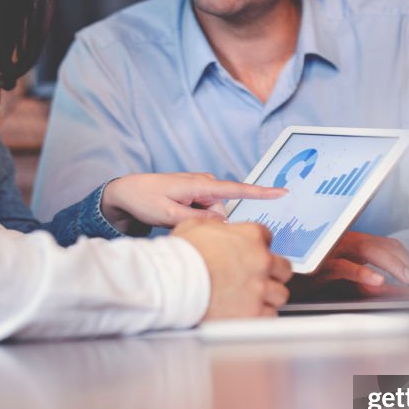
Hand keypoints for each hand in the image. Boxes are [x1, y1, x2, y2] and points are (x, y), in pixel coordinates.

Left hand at [101, 173, 286, 233]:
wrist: (126, 191)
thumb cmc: (145, 200)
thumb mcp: (168, 215)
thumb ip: (197, 221)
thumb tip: (223, 225)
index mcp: (199, 184)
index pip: (236, 189)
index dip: (260, 192)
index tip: (282, 191)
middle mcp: (204, 183)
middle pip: (221, 212)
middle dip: (207, 223)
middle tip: (176, 221)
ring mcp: (200, 187)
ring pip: (213, 214)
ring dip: (198, 221)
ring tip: (172, 217)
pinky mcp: (196, 193)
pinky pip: (205, 212)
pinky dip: (194, 217)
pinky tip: (174, 214)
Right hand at [172, 220, 292, 318]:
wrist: (173, 284)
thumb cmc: (180, 257)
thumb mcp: (195, 226)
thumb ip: (215, 225)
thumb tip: (219, 227)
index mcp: (250, 236)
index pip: (268, 238)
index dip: (257, 247)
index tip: (251, 254)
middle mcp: (261, 261)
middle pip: (283, 268)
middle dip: (272, 273)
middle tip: (257, 278)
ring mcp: (260, 288)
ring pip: (280, 293)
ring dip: (268, 296)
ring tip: (252, 297)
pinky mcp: (255, 312)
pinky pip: (270, 315)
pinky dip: (260, 315)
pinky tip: (248, 311)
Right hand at [290, 232, 408, 299]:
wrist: (282, 281)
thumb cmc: (314, 282)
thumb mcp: (350, 285)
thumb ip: (374, 286)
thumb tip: (401, 292)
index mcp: (353, 242)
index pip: (389, 244)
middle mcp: (345, 241)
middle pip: (384, 245)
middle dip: (406, 263)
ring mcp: (333, 250)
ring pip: (369, 250)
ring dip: (392, 265)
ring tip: (407, 279)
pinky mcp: (320, 264)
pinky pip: (345, 266)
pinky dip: (363, 273)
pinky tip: (377, 281)